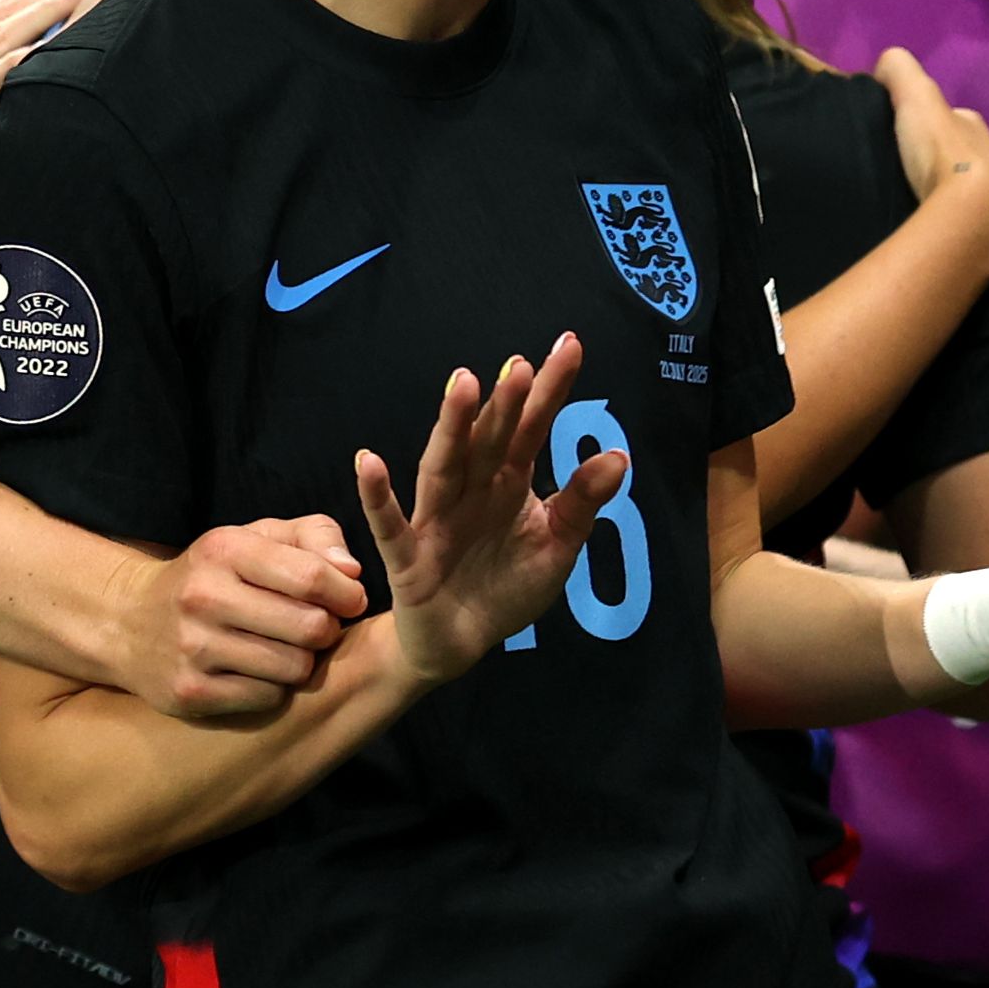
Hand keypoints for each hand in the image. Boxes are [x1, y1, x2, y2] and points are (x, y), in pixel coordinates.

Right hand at [149, 515, 367, 725]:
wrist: (130, 622)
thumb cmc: (214, 576)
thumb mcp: (255, 538)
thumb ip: (314, 538)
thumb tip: (351, 572)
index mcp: (224, 550)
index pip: (312, 576)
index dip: (346, 593)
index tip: (349, 600)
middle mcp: (203, 596)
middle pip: (311, 626)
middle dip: (327, 630)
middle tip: (315, 628)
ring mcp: (192, 647)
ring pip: (294, 668)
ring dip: (301, 662)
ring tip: (284, 649)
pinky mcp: (189, 691)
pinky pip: (267, 698)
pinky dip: (273, 688)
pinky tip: (257, 672)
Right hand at [355, 332, 626, 687]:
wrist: (461, 642)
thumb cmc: (506, 585)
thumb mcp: (557, 547)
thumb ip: (582, 503)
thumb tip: (619, 455)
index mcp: (508, 484)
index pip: (532, 429)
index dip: (549, 391)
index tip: (569, 345)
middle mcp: (471, 491)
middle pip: (489, 441)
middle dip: (505, 404)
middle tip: (520, 366)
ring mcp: (437, 519)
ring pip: (443, 467)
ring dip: (451, 428)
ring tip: (462, 385)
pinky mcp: (408, 557)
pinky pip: (391, 524)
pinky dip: (377, 495)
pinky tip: (368, 462)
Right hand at [874, 47, 988, 274]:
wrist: (976, 214)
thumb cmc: (944, 155)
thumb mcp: (917, 100)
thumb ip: (902, 73)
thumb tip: (887, 63)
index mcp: (976, 130)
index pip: (958, 120)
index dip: (937, 124)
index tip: (911, 136)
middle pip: (971, 157)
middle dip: (951, 164)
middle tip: (916, 177)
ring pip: (979, 194)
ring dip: (959, 200)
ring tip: (928, 211)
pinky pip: (985, 231)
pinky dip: (969, 232)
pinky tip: (950, 239)